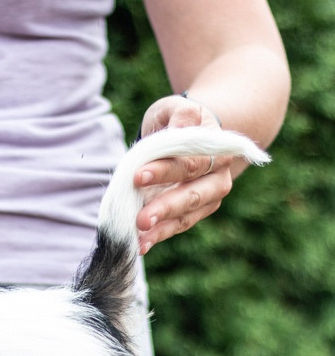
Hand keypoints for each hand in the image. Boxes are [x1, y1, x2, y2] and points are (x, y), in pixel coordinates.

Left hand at [134, 95, 232, 254]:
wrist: (193, 135)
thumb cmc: (178, 120)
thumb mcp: (176, 109)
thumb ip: (179, 116)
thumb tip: (180, 128)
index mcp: (216, 149)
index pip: (190, 162)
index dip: (165, 170)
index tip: (137, 176)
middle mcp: (218, 176)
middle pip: (192, 194)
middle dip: (165, 207)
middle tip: (140, 219)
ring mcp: (208, 197)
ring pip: (186, 215)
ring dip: (161, 228)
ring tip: (138, 239)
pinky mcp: (195, 213)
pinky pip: (178, 226)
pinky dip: (159, 236)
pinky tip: (140, 246)